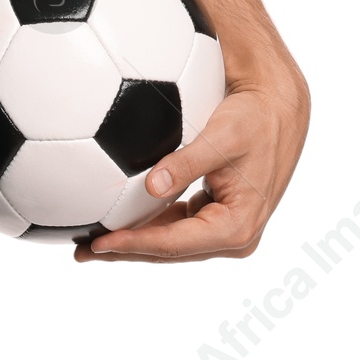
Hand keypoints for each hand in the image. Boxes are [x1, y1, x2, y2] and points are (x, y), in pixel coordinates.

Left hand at [75, 54, 308, 263]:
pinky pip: (176, 224)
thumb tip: (151, 187)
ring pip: (170, 240)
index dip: (133, 244)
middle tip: (80, 251)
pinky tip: (120, 219)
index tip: (98, 242)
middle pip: (168, 250)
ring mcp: (225, 227)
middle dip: (125, 251)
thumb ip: (188, 163)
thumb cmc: (254, 120)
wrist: (279, 108)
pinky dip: (149, 223)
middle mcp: (233, 236)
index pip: (174, 242)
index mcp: (237, 227)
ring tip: (90, 242)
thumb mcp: (223, 138)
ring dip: (133, 240)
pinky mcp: (216, 214)